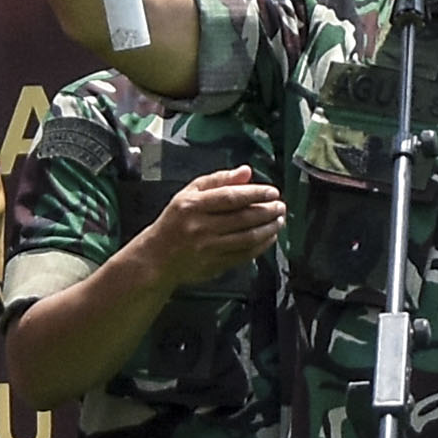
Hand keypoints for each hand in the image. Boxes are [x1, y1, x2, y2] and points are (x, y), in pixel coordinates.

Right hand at [141, 170, 290, 282]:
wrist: (156, 258)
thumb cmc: (175, 221)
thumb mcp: (189, 194)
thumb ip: (217, 180)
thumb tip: (246, 171)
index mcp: (192, 206)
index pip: (230, 198)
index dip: (255, 194)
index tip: (273, 191)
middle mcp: (200, 227)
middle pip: (242, 218)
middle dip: (267, 212)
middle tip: (281, 206)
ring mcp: (208, 249)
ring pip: (246, 238)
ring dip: (268, 229)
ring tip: (279, 220)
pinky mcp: (214, 266)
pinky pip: (244, 255)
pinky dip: (261, 246)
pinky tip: (269, 237)